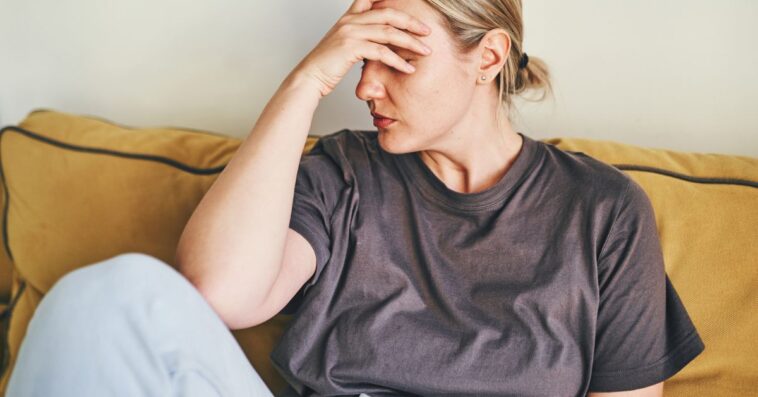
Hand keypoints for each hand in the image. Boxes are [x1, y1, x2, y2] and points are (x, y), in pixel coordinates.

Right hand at [291, 0, 432, 97]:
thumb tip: (380, 41)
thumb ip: (362, 37)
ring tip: (425, 52)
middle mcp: (350, 21)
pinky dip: (397, 61)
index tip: (411, 2)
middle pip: (388, 13)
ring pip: (388, 32)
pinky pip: (381, 52)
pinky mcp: (350, 47)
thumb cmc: (328, 65)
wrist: (309, 78)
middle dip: (411, 22)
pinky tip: (408, 68)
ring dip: (410, 42)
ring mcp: (350, 32)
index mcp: (350, 17)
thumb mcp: (345, 45)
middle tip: (427, 31)